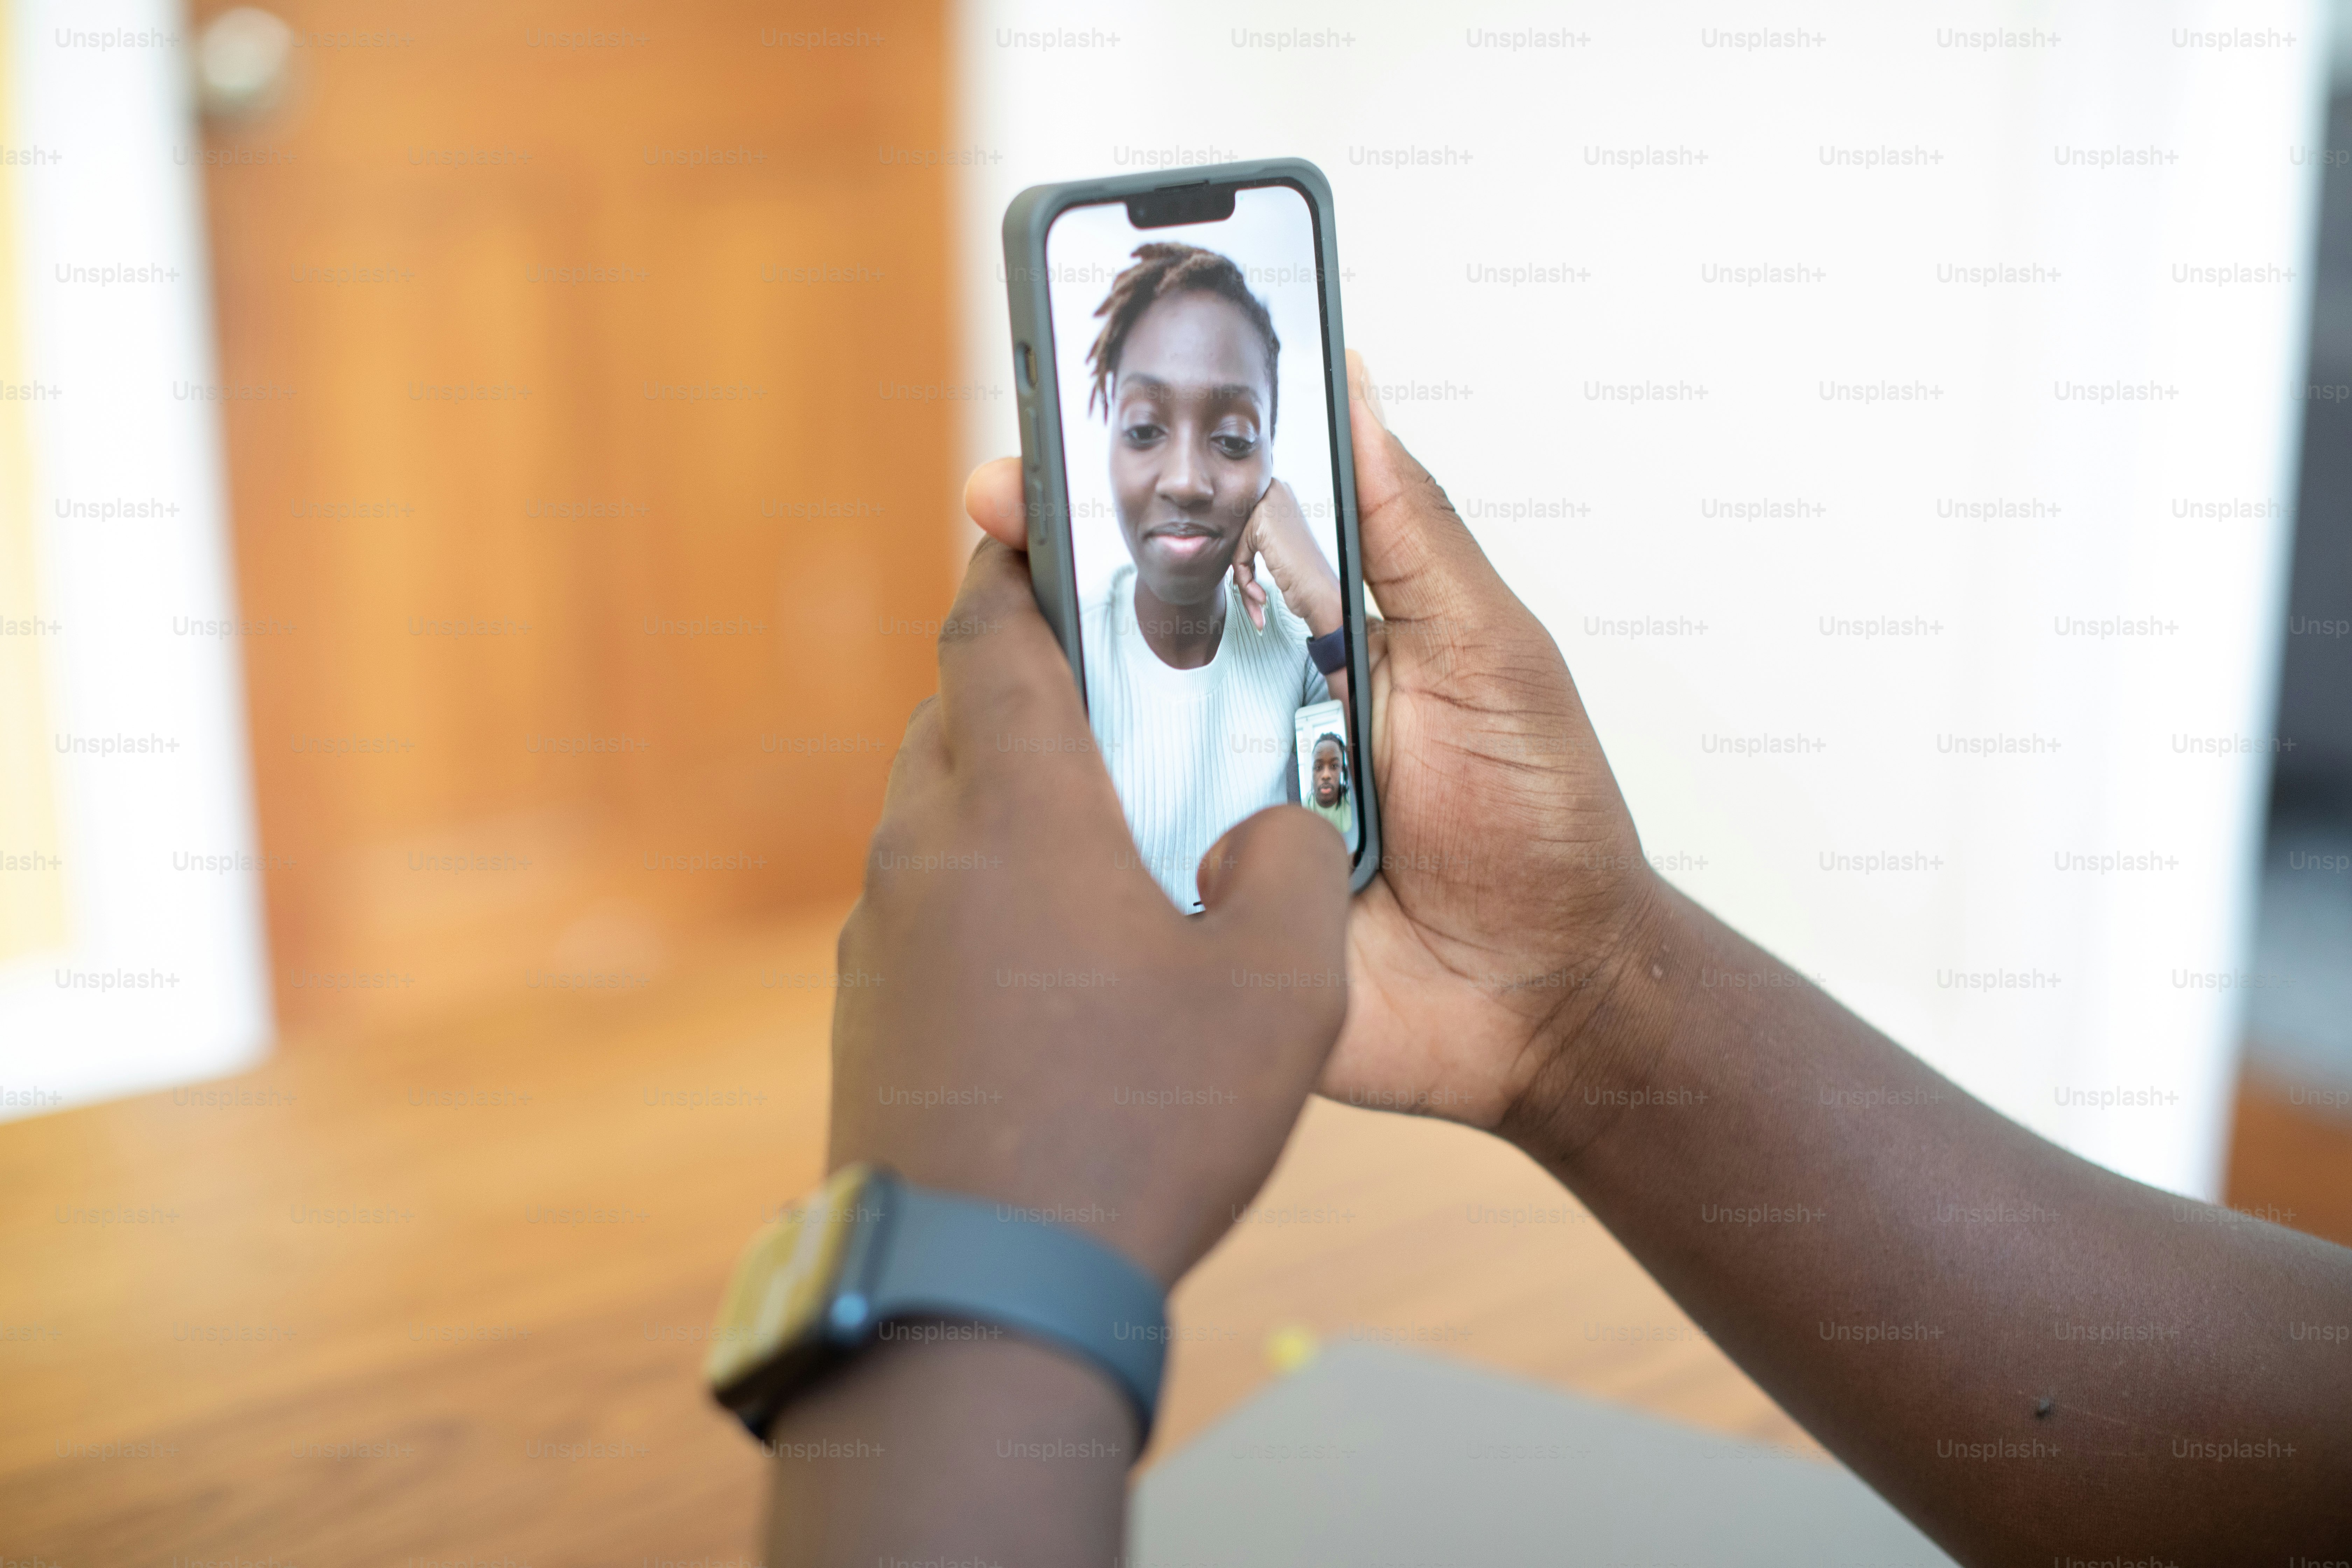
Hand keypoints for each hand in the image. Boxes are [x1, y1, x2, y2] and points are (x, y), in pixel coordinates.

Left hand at [827, 539, 1351, 1286]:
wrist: (979, 1288)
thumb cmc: (1136, 1128)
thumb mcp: (1275, 992)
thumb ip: (1288, 869)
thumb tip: (1261, 828)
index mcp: (1020, 810)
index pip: (992, 635)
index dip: (1014, 568)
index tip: (1032, 529)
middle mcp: (926, 851)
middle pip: (954, 714)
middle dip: (1017, 680)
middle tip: (1095, 684)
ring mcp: (880, 936)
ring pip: (931, 812)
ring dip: (998, 791)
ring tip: (1088, 821)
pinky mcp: (867, 1011)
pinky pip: (920, 905)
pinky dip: (975, 886)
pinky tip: (1048, 950)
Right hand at [962, 357, 1659, 1148]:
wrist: (1547, 1003)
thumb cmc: (1540, 821)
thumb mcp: (1487, 651)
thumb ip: (1409, 530)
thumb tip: (1352, 382)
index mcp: (1295, 648)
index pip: (1185, 553)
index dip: (1114, 497)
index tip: (1049, 442)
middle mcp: (1229, 723)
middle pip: (1108, 639)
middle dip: (1038, 572)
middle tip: (997, 512)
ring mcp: (1198, 816)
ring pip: (1083, 746)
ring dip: (1035, 696)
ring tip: (990, 636)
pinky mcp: (1183, 913)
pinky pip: (1099, 867)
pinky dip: (1058, 832)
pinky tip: (1014, 790)